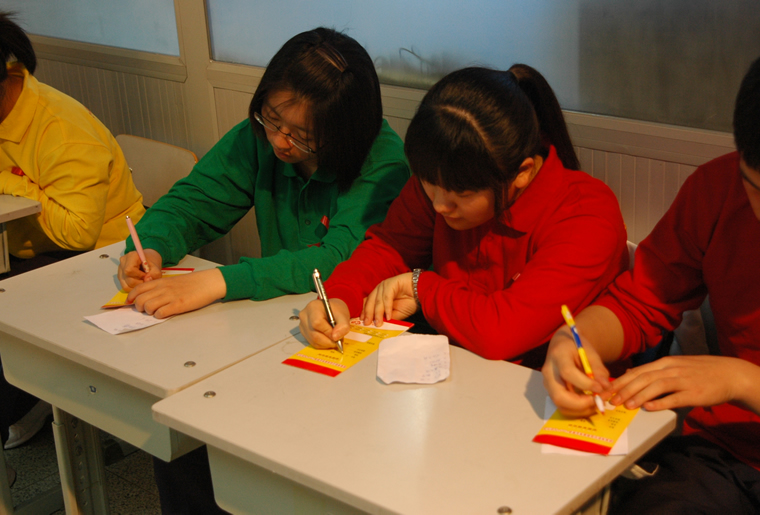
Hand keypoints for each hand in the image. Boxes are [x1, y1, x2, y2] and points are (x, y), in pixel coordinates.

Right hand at [118, 249, 162, 289]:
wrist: (148, 261)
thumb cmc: (152, 263)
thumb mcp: (156, 268)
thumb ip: (154, 273)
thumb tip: (147, 280)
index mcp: (131, 256)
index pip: (130, 269)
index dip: (139, 275)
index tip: (146, 275)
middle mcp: (123, 262)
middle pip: (128, 278)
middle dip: (139, 283)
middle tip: (146, 280)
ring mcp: (120, 270)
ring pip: (126, 285)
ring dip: (136, 287)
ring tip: (143, 282)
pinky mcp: (120, 277)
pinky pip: (125, 287)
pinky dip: (133, 288)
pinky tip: (139, 284)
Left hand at [126, 268, 226, 318]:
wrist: (207, 283)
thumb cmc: (192, 283)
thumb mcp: (173, 281)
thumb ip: (161, 287)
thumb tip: (149, 296)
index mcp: (161, 282)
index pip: (138, 289)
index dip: (131, 297)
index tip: (130, 303)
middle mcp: (162, 289)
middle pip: (140, 300)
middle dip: (140, 307)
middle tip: (146, 309)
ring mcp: (170, 297)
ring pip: (148, 307)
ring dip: (149, 312)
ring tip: (156, 312)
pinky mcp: (178, 305)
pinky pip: (160, 313)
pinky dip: (159, 316)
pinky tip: (165, 314)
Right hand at [299, 298, 349, 349]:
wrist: (330, 309)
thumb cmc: (336, 310)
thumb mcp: (343, 315)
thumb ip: (343, 325)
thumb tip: (335, 338)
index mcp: (313, 307)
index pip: (317, 323)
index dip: (328, 332)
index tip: (337, 335)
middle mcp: (304, 316)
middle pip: (314, 334)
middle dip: (328, 340)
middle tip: (338, 340)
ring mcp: (302, 325)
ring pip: (313, 340)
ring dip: (326, 343)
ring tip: (334, 338)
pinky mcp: (303, 332)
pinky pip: (312, 342)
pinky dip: (322, 344)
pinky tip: (328, 338)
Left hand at [362, 272, 417, 326]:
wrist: (422, 291)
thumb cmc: (410, 301)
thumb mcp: (396, 313)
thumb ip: (387, 317)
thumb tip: (378, 325)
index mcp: (378, 295)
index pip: (368, 303)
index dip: (365, 313)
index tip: (363, 322)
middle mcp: (379, 289)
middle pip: (370, 302)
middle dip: (368, 314)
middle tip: (367, 324)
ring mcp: (385, 285)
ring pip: (378, 300)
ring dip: (378, 313)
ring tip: (378, 323)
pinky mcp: (391, 283)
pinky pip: (387, 297)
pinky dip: (387, 307)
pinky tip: (389, 316)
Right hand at [541, 326, 609, 417]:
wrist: (563, 344)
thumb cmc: (577, 346)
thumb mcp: (590, 352)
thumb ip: (598, 369)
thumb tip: (606, 388)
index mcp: (558, 356)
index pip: (568, 373)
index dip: (585, 384)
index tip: (601, 388)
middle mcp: (549, 372)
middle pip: (559, 396)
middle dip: (581, 404)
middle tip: (598, 401)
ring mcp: (548, 384)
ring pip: (561, 405)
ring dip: (581, 409)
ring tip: (597, 402)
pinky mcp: (552, 392)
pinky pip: (564, 406)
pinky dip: (578, 409)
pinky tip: (590, 402)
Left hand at [609, 355, 756, 412]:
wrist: (728, 374)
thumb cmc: (698, 371)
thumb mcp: (674, 366)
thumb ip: (653, 371)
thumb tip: (631, 374)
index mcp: (664, 363)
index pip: (637, 372)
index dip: (620, 382)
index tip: (605, 391)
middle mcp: (671, 369)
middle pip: (643, 378)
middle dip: (624, 389)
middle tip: (610, 400)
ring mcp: (683, 380)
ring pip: (656, 386)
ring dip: (639, 396)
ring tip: (626, 405)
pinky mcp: (694, 393)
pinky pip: (675, 398)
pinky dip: (661, 403)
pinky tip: (649, 408)